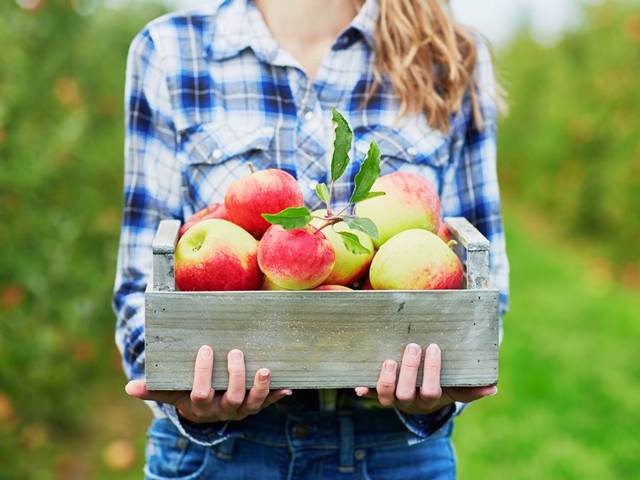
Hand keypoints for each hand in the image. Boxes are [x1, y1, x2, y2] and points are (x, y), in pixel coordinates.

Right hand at [125, 346, 290, 422]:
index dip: (203, 374)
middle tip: (236, 353)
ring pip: (253, 403)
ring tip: (264, 369)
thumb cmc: (188, 393)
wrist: (207, 410)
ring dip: (260, 388)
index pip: (201, 393)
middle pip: (231, 398)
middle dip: (235, 376)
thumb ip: (154, 388)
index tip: (205, 349)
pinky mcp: (256, 405)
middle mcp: (223, 411)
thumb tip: (129, 387)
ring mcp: (241, 409)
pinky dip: (278, 395)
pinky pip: (269, 402)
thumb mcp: (172, 391)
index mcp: (201, 406)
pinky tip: (288, 386)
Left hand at [354, 343, 496, 414]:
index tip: (433, 347)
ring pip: (385, 396)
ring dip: (385, 380)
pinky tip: (358, 384)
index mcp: (429, 399)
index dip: (431, 371)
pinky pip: (368, 393)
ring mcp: (391, 397)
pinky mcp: (376, 391)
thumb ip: (471, 388)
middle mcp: (409, 401)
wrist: (418, 395)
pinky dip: (363, 389)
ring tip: (388, 360)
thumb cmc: (439, 384)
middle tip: (412, 347)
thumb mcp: (455, 387)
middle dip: (409, 370)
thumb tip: (493, 388)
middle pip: (407, 393)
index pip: (432, 390)